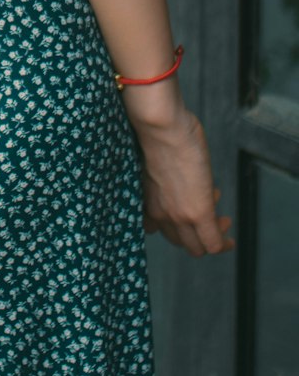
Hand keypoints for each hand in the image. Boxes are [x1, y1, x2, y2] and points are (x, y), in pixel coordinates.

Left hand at [136, 106, 234, 256]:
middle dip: (196, 233)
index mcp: (147, 200)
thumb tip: (180, 184)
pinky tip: (228, 234)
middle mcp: (159, 213)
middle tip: (213, 217)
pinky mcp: (198, 213)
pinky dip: (222, 243)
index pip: (159, 231)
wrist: (162, 127)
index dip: (177, 224)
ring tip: (221, 218)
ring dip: (212, 235)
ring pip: (196, 248)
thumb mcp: (157, 165)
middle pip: (179, 242)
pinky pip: (212, 243)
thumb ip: (165, 181)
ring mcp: (178, 216)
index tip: (189, 212)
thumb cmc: (160, 134)